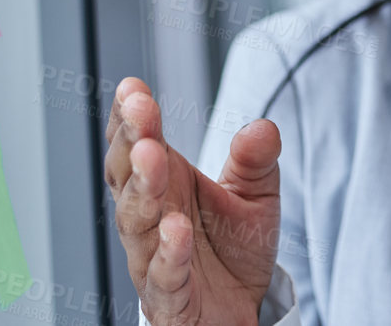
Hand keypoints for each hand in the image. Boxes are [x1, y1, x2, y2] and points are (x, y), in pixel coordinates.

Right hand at [105, 78, 280, 325]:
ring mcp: (153, 257)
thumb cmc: (233, 249)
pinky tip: (175, 229)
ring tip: (152, 156)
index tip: (133, 88)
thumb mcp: (255, 197)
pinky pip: (164, 273)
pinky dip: (168, 252)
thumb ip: (256, 162)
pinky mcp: (170, 295)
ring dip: (143, 187)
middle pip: (129, 176)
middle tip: (141, 112)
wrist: (241, 310)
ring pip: (136, 221)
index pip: (138, 145)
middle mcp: (151, 218)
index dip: (131, 118)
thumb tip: (262, 128)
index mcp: (166, 185)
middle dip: (132, 141)